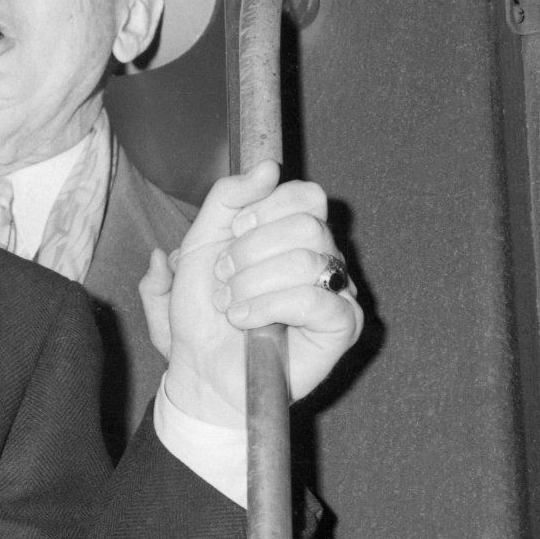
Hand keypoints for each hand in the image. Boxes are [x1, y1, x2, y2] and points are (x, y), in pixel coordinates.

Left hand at [139, 161, 362, 427]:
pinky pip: (315, 300)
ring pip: (307, 260)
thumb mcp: (200, 242)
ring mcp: (337, 292)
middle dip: (249, 253)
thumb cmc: (202, 312)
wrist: (197, 369)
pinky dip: (267, 307)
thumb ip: (227, 198)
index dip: (261, 213)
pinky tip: (246, 321)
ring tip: (230, 306)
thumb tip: (267, 168)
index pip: (305, 195)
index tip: (231, 239)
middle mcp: (323, 257)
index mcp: (294, 233)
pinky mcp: (342, 327)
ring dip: (251, 284)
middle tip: (224, 279)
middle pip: (306, 224)